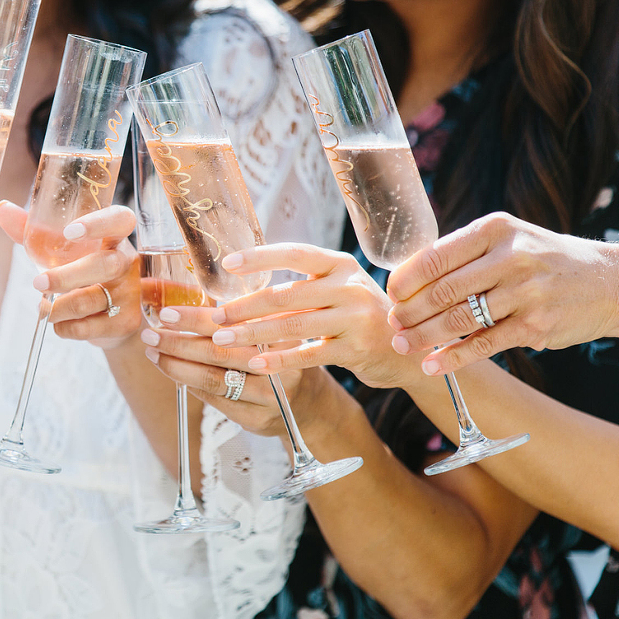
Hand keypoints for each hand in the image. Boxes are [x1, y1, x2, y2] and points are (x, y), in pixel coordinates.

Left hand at [0, 200, 141, 348]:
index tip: (70, 231)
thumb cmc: (83, 272)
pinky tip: (60, 323)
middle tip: (38, 283)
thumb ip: (36, 231)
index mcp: (114, 237)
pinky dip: (65, 328)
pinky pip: (89, 327)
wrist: (110, 317)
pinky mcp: (127, 321)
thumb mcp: (63, 251)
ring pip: (92, 300)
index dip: (98, 223)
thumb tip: (3, 209)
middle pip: (104, 265)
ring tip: (43, 308)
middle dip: (67, 276)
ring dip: (59, 308)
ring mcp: (130, 293)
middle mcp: (127, 262)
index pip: (119, 220)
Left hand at [138, 302, 300, 438]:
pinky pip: (216, 400)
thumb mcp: (268, 330)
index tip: (167, 313)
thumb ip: (236, 317)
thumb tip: (184, 300)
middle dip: (177, 343)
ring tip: (153, 353)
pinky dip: (191, 385)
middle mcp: (278, 364)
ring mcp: (269, 395)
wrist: (308, 403)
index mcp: (280, 332)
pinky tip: (174, 373)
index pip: (231, 323)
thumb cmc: (277, 356)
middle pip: (218, 352)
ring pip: (213, 379)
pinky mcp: (258, 419)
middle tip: (150, 334)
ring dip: (177, 365)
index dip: (195, 319)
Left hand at [210, 243, 421, 389]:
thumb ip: (304, 285)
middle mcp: (349, 286)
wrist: (406, 351)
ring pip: (292, 325)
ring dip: (253, 333)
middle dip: (244, 306)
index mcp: (339, 265)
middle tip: (212, 316)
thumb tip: (245, 283)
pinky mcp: (356, 349)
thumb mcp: (339, 291)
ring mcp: (355, 318)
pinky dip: (280, 360)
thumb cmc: (359, 318)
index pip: (295, 253)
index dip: (260, 257)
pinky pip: (309, 354)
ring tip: (223, 339)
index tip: (228, 264)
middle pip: (286, 294)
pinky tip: (256, 364)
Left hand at [386, 212, 618, 374]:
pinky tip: (433, 366)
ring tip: (403, 345)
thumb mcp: (508, 239)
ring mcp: (525, 293)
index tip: (391, 296)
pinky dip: (453, 358)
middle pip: (443, 291)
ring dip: (424, 337)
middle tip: (392, 325)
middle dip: (410, 312)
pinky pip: (484, 345)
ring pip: (459, 320)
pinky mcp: (536, 326)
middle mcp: (511, 257)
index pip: (435, 257)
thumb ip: (465, 254)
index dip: (406, 281)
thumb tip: (409, 279)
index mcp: (495, 230)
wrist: (610, 281)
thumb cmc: (545, 260)